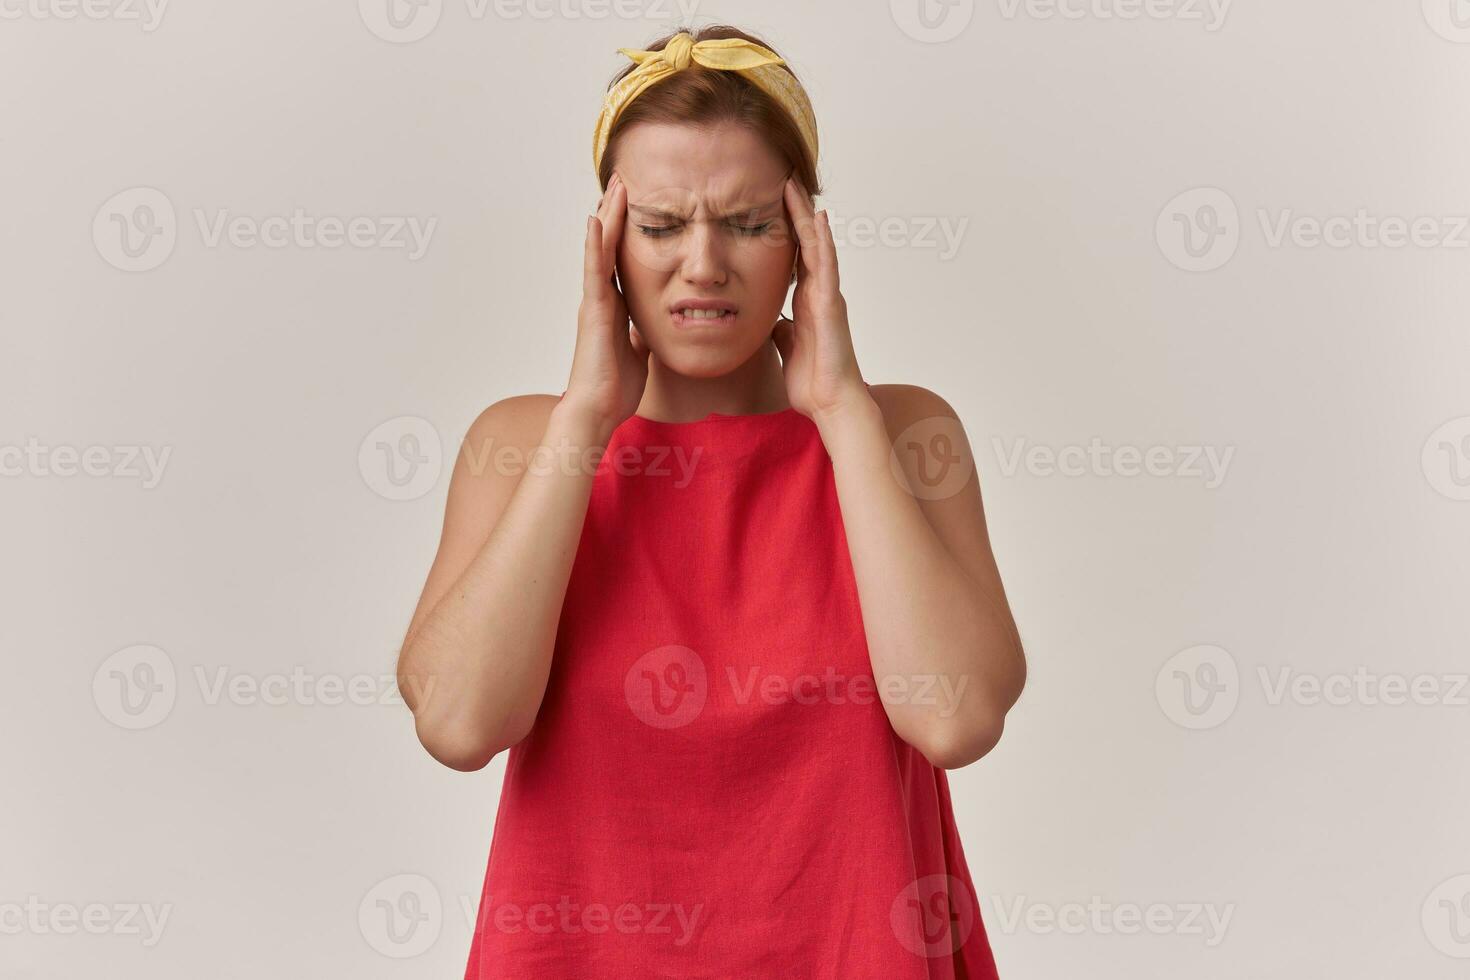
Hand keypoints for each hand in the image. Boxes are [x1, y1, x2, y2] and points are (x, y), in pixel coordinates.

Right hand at [564, 172, 649, 430]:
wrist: (598, 408)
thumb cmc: (617, 386)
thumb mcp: (641, 351)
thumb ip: (646, 332)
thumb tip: (661, 325)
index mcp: (615, 305)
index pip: (623, 258)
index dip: (627, 231)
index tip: (636, 203)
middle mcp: (602, 296)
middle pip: (610, 245)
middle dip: (617, 212)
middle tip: (624, 178)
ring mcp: (595, 300)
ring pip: (602, 248)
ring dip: (608, 215)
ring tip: (615, 184)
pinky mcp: (594, 308)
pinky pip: (596, 269)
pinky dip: (595, 242)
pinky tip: (596, 218)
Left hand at [772, 178, 868, 422]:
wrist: (830, 403)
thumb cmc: (812, 381)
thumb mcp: (786, 348)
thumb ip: (781, 329)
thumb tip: (772, 320)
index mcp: (806, 301)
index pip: (794, 256)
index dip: (785, 229)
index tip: (772, 202)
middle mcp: (819, 292)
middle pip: (806, 243)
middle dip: (795, 211)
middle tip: (785, 179)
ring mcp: (827, 296)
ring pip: (817, 246)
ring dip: (806, 215)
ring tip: (796, 185)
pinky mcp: (832, 304)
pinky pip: (827, 265)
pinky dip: (823, 240)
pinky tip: (818, 217)